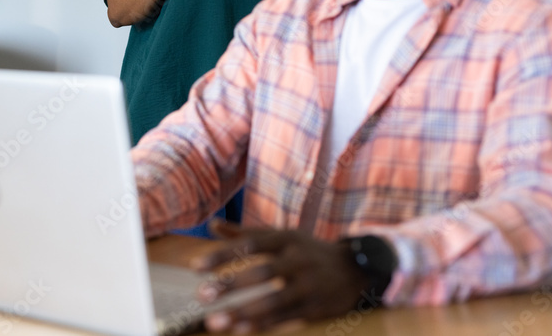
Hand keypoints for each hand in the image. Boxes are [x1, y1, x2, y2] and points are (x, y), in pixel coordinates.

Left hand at [188, 221, 373, 332]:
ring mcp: (308, 285)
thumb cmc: (308, 250)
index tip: (194, 267)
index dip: (222, 255)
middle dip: (230, 285)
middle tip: (201, 295)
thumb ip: (246, 233)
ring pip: (273, 300)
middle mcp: (298, 260)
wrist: (357, 269)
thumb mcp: (282, 236)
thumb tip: (212, 225)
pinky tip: (240, 330)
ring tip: (215, 321)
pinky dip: (263, 324)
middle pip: (261, 272)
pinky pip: (286, 317)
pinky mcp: (315, 308)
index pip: (250, 244)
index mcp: (286, 239)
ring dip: (242, 312)